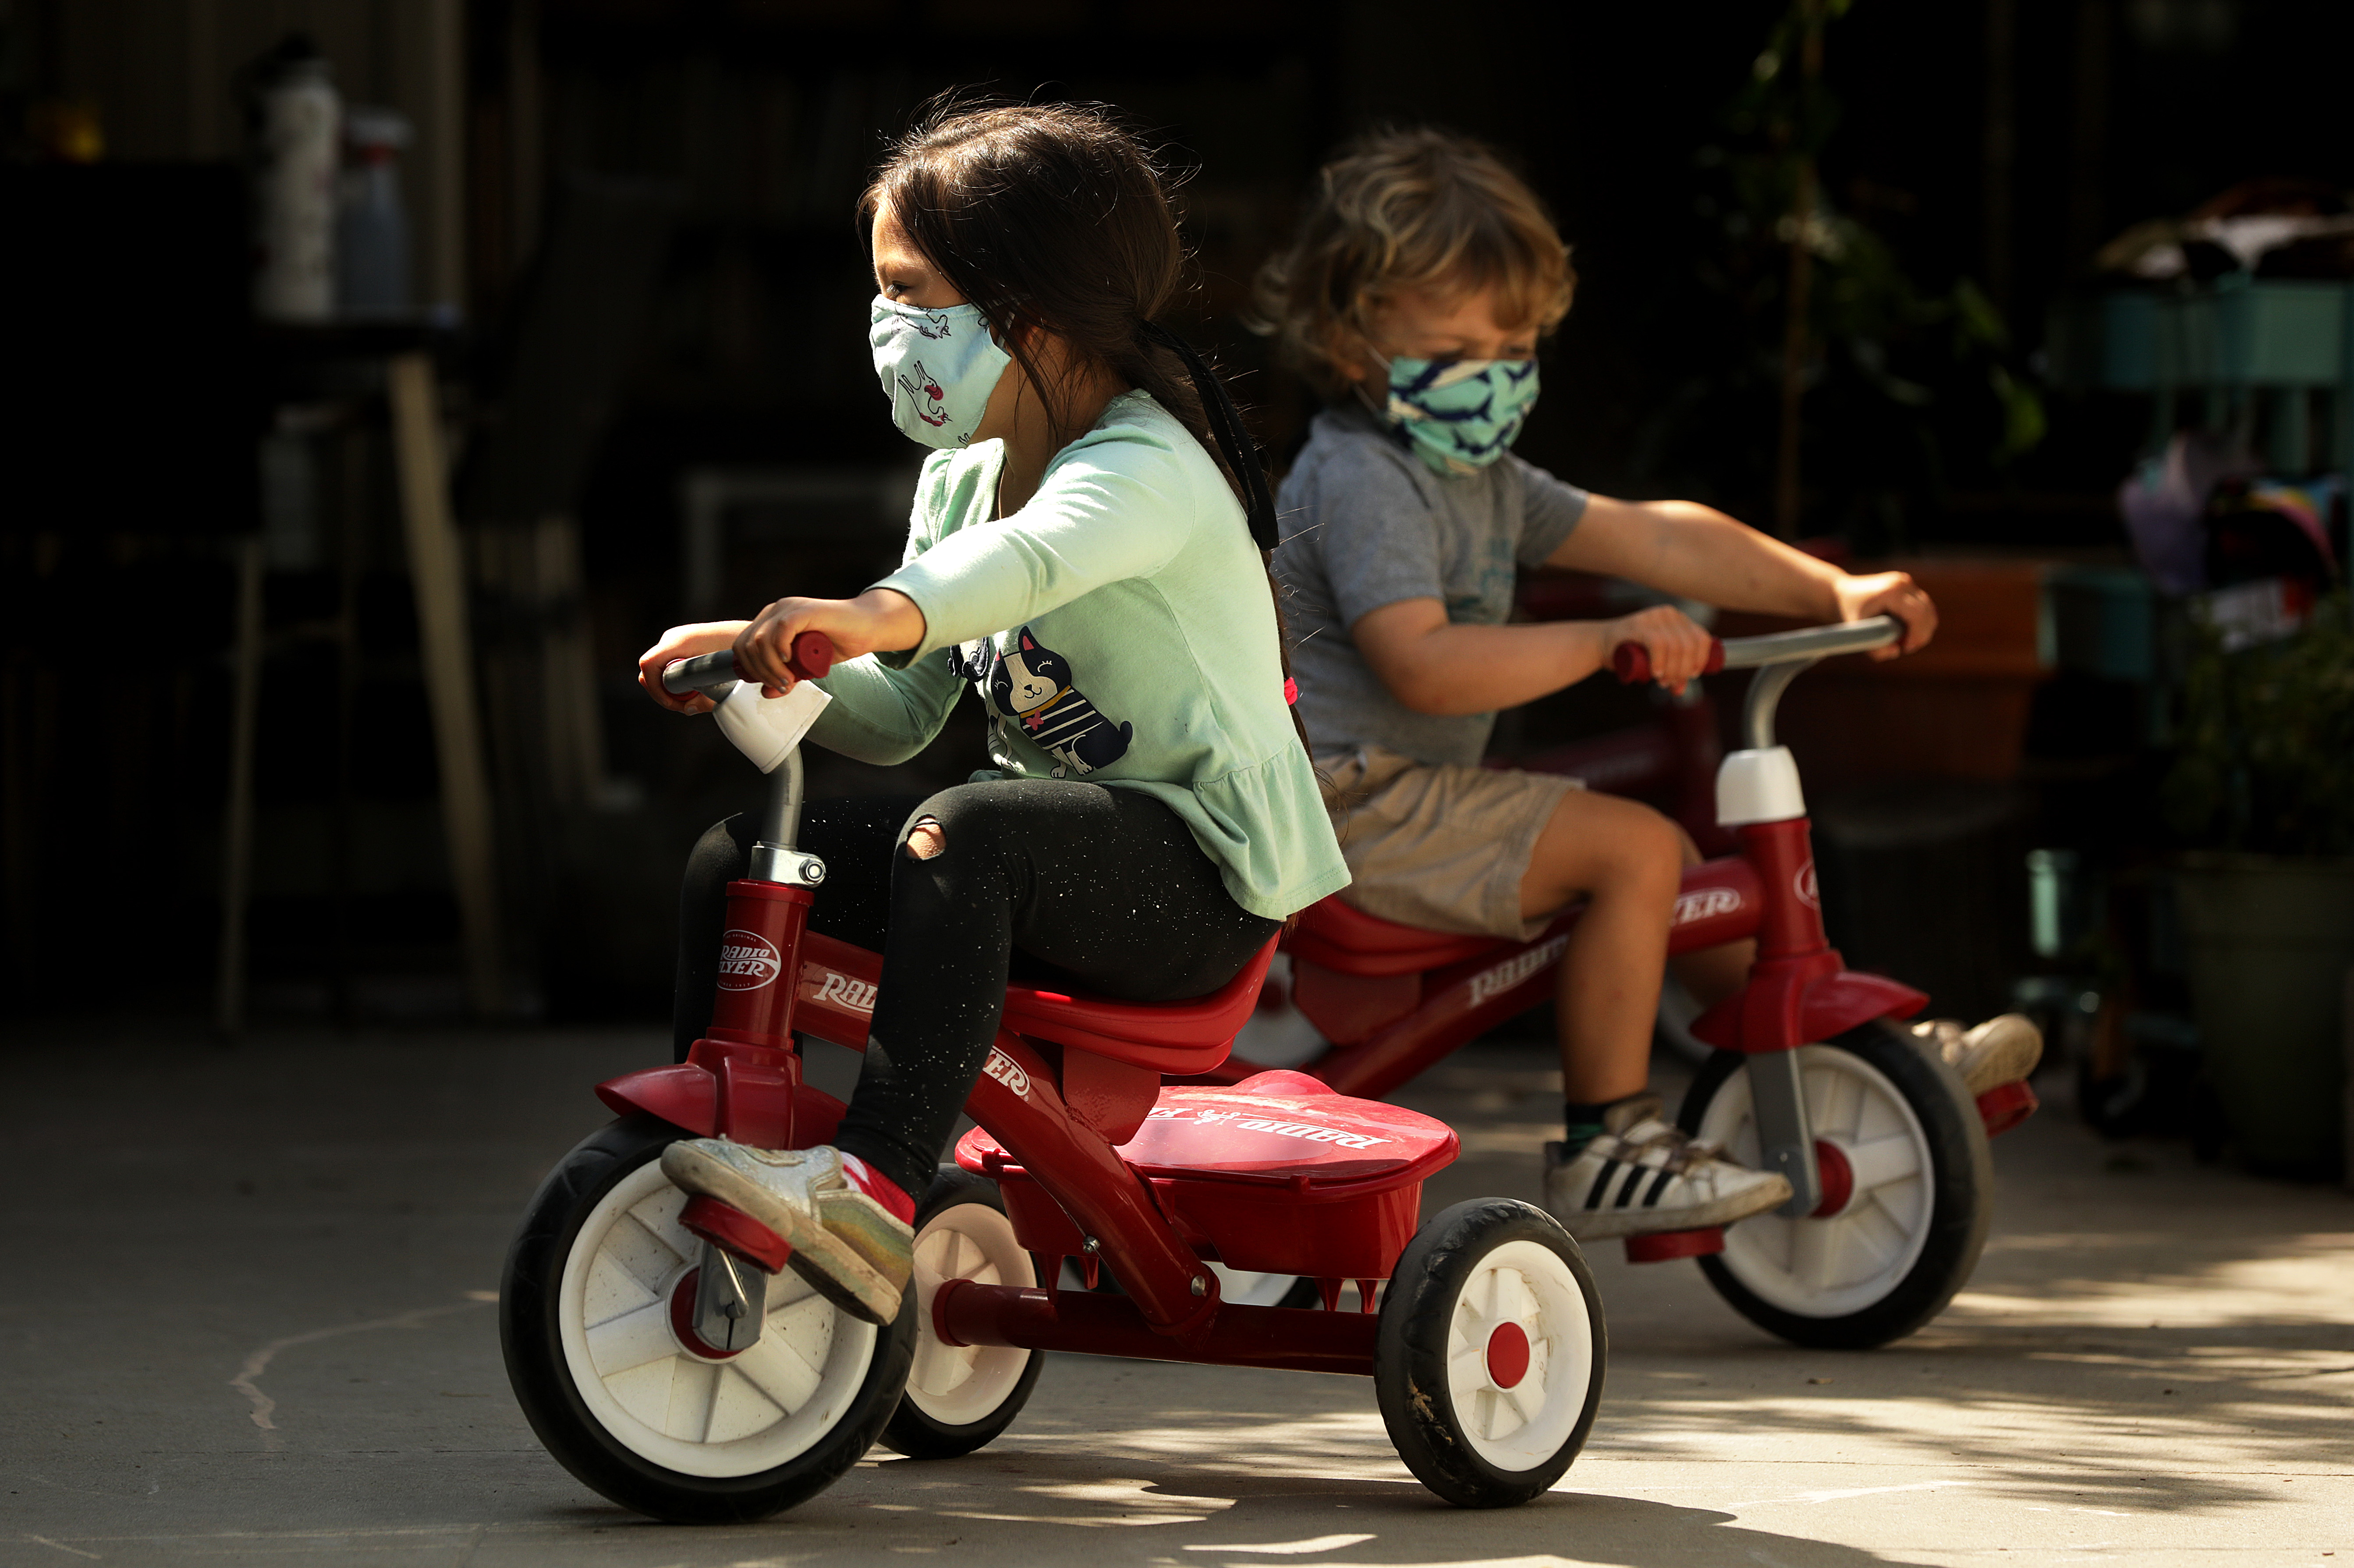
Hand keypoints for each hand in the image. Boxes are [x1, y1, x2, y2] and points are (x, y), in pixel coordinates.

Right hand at [638, 620, 749, 713]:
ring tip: (692, 698)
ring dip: (669, 687)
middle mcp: (673, 637)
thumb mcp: (723, 682)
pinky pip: (667, 663)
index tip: (673, 704)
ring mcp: (676, 638)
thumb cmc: (738, 656)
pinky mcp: (681, 643)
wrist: (749, 636)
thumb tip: (688, 709)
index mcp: (679, 642)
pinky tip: (693, 687)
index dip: (655, 689)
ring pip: (658, 668)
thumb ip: (705, 700)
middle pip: (650, 670)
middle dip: (662, 692)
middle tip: (683, 706)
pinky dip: (675, 678)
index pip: (648, 665)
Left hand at [734, 588, 925, 697]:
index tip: (766, 685)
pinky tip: (790, 661)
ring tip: (788, 680)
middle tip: (781, 685)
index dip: (749, 669)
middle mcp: (775, 611)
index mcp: (771, 621)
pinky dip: (780, 649)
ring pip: (761, 639)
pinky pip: (782, 628)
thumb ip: (787, 676)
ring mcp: (789, 608)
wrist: (868, 627)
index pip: (743, 645)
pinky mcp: (805, 610)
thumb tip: (766, 692)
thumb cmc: (839, 642)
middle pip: (747, 644)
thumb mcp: (806, 666)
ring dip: (771, 666)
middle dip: (759, 671)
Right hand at [1608, 603, 1714, 694]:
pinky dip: (1660, 661)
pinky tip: (1656, 673)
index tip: (1692, 675)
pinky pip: (1657, 643)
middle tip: (1672, 684)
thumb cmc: (1631, 652)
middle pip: (1689, 645)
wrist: (1601, 644)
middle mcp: (1670, 613)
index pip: (1702, 638)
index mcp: (1680, 619)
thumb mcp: (1657, 659)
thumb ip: (1669, 670)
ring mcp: (1654, 617)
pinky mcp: (1638, 625)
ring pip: (1675, 646)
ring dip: (1672, 670)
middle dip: (1683, 670)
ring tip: (1662, 683)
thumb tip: (1681, 690)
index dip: (1701, 659)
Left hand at [1832, 571, 1936, 659]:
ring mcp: (1907, 582)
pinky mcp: (1908, 586)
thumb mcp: (1856, 632)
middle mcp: (1903, 583)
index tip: (1905, 648)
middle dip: (1921, 634)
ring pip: (1928, 610)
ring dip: (1922, 629)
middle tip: (1905, 647)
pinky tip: (1904, 631)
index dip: (1917, 635)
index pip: (1917, 615)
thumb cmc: (1848, 613)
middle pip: (1927, 613)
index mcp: (1891, 592)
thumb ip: (1874, 647)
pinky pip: (1923, 607)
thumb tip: (1895, 651)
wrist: (1841, 593)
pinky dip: (1919, 621)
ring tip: (1904, 640)